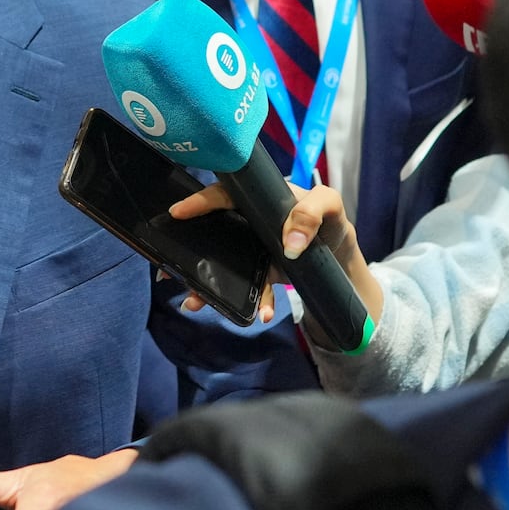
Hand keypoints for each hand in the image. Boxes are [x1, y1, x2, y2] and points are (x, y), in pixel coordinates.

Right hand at [168, 180, 380, 329]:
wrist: (340, 256)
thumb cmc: (330, 220)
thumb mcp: (329, 204)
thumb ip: (311, 213)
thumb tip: (289, 244)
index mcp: (258, 199)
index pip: (224, 194)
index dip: (199, 201)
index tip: (177, 213)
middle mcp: (248, 224)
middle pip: (211, 234)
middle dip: (188, 253)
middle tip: (168, 270)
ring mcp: (252, 251)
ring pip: (223, 267)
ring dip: (207, 287)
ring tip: (194, 303)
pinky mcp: (262, 274)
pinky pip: (250, 290)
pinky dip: (253, 304)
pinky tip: (261, 315)